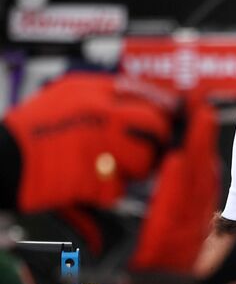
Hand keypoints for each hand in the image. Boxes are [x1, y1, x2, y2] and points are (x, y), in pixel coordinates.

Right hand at [1, 74, 176, 213]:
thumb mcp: (63, 97)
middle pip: (155, 126)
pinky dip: (106, 192)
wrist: (0, 161)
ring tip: (108, 170)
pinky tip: (86, 184)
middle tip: (147, 152)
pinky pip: (119, 189)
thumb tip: (143, 103)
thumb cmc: (30, 134)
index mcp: (89, 91)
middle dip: (156, 143)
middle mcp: (98, 113)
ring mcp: (97, 144)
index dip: (163, 109)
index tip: (171, 118)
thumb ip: (101, 97)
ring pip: (144, 161)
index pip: (146, 93)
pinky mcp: (92, 176)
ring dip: (133, 171)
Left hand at [111, 96, 219, 283]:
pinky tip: (178, 160)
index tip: (195, 111)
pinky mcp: (172, 244)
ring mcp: (185, 234)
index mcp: (185, 220)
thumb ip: (164, 207)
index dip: (197, 140)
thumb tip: (172, 172)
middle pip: (201, 172)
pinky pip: (177, 209)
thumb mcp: (150, 235)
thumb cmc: (143, 280)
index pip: (194, 173)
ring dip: (197, 150)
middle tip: (200, 102)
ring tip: (196, 119)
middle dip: (201, 136)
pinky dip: (179, 184)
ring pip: (194, 185)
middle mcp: (191, 224)